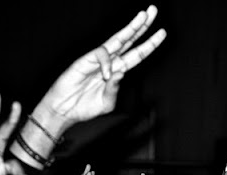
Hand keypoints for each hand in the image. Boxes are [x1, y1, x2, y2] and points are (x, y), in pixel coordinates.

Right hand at [35, 6, 165, 125]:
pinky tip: (105, 75)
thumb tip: (120, 72)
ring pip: (117, 39)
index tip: (162, 33)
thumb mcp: (106, 103)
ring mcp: (97, 60)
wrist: (64, 111)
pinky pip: (101, 54)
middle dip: (142, 25)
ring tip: (143, 16)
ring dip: (131, 27)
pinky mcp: (85, 60)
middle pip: (129, 40)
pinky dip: (106, 63)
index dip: (149, 44)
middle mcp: (109, 62)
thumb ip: (114, 89)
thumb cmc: (84, 107)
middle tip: (153, 10)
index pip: (136, 54)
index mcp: (117, 72)